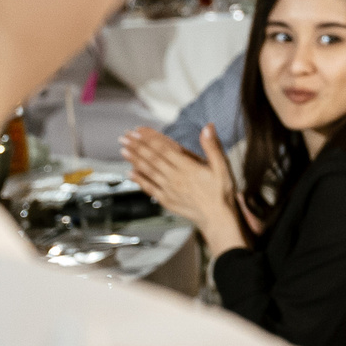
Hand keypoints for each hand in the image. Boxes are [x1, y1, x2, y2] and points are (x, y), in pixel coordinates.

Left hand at [121, 125, 248, 257]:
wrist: (217, 219)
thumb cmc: (221, 193)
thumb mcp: (222, 167)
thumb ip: (212, 146)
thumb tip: (208, 127)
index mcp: (187, 167)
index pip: (164, 148)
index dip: (150, 138)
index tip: (139, 130)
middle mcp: (175, 177)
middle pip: (152, 158)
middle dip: (137, 146)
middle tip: (125, 136)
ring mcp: (168, 189)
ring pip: (148, 171)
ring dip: (135, 160)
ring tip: (123, 150)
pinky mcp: (166, 200)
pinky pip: (149, 188)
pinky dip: (139, 180)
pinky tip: (130, 173)